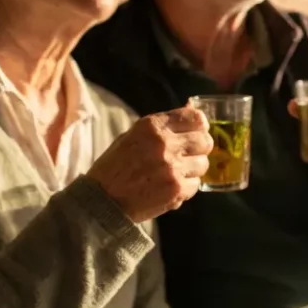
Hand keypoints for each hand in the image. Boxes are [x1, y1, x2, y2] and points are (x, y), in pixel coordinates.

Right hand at [86, 106, 212, 222]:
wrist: (102, 199)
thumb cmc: (117, 166)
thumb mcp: (135, 135)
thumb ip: (165, 124)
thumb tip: (191, 107)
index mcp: (152, 126)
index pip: (196, 118)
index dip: (199, 127)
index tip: (196, 133)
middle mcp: (164, 143)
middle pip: (205, 141)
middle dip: (199, 149)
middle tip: (187, 156)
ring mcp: (172, 167)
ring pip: (203, 164)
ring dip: (192, 170)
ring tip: (174, 174)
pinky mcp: (176, 189)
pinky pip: (196, 184)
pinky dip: (186, 188)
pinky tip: (169, 187)